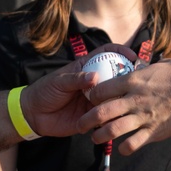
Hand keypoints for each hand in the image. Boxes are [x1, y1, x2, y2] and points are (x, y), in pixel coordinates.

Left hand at [20, 44, 138, 137]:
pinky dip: (113, 117)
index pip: (107, 54)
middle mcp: (95, 83)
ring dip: (121, 99)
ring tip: (128, 102)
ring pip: (114, 97)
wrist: (34, 115)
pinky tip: (119, 118)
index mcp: (86, 68)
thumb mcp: (59, 82)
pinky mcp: (93, 116)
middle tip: (136, 83)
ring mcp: (95, 99)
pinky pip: (107, 116)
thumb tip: (95, 77)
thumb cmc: (45, 91)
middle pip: (116, 76)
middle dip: (127, 77)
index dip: (120, 52)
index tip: (132, 56)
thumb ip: (76, 79)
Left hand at [79, 58, 170, 153]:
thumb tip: (140, 65)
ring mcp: (144, 116)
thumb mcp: (161, 65)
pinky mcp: (154, 131)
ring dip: (100, 136)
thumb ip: (146, 68)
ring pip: (113, 129)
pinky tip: (122, 148)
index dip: (92, 96)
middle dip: (87, 120)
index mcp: (134, 80)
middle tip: (81, 124)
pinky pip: (133, 143)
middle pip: (101, 111)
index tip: (90, 100)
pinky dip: (124, 147)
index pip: (102, 90)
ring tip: (95, 138)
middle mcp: (134, 99)